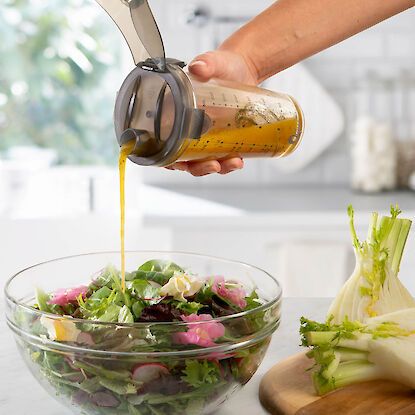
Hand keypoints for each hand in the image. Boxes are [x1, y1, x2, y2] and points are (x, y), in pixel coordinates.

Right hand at [166, 50, 258, 176]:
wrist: (244, 68)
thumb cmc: (222, 65)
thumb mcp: (213, 62)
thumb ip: (205, 63)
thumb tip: (199, 67)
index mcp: (176, 114)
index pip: (164, 143)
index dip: (167, 159)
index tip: (178, 164)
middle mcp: (189, 129)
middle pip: (185, 160)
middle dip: (198, 168)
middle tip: (213, 165)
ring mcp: (206, 137)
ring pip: (204, 162)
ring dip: (217, 168)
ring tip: (233, 163)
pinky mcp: (223, 140)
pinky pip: (223, 158)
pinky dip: (230, 163)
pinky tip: (238, 160)